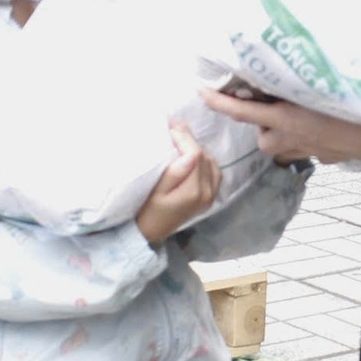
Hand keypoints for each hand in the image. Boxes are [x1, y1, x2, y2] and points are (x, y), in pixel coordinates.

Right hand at [135, 129, 220, 244]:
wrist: (149, 233)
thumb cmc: (147, 211)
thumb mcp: (156, 191)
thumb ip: (174, 172)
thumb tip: (189, 152)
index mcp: (195, 191)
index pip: (195, 155)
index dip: (183, 138)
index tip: (169, 127)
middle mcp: (208, 193)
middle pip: (204, 156)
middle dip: (189, 140)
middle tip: (173, 127)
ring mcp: (210, 196)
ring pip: (211, 162)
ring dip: (197, 149)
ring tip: (180, 139)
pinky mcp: (209, 197)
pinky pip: (214, 172)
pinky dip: (205, 161)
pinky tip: (192, 155)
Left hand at [199, 87, 360, 166]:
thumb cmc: (351, 101)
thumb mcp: (315, 83)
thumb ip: (290, 79)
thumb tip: (273, 68)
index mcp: (284, 119)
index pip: (239, 111)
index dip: (217, 101)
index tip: (199, 91)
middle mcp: (289, 139)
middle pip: (263, 131)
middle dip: (267, 118)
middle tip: (282, 98)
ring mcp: (307, 152)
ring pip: (283, 140)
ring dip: (286, 127)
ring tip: (308, 108)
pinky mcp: (324, 158)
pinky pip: (306, 145)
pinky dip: (309, 134)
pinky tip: (329, 122)